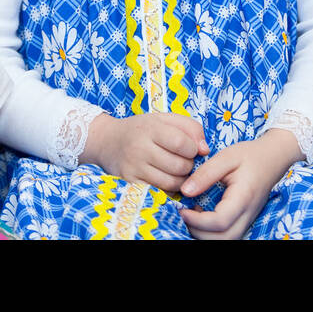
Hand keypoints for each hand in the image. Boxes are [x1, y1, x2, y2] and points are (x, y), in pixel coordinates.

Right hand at [81, 113, 208, 191]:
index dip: (193, 149)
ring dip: (181, 179)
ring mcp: (134, 167)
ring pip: (171, 182)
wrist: (107, 141)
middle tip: (184, 161)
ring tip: (177, 171)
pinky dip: (168, 189)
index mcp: (151, 128)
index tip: (190, 149)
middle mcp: (140, 148)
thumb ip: (190, 128)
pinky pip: (159, 192)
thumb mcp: (165, 119)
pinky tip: (166, 179)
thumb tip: (205, 150)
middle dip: (188, 166)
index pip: (182, 143)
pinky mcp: (130, 183)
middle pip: (179, 166)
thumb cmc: (142, 129)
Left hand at [178, 129, 301, 239]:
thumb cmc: (250, 155)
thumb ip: (205, 174)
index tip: (182, 209)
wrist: (273, 157)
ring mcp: (248, 219)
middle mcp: (248, 214)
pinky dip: (212, 232)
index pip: (220, 221)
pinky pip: (228, 234)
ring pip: (226, 240)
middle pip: (223, 238)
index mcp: (243, 198)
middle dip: (198, 232)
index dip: (197, 221)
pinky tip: (202, 216)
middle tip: (184, 214)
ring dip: (205, 234)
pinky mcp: (245, 220)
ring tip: (192, 215)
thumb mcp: (226, 157)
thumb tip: (185, 192)